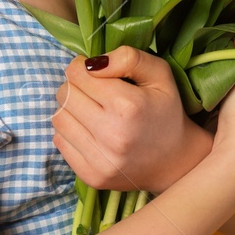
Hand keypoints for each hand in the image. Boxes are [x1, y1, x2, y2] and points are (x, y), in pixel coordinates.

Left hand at [50, 45, 212, 194]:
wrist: (175, 162)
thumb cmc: (166, 111)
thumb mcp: (160, 74)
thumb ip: (128, 58)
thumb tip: (92, 63)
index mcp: (128, 105)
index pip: (77, 74)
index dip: (82, 67)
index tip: (93, 72)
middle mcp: (112, 134)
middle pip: (64, 95)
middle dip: (74, 86)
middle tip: (92, 90)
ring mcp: (101, 160)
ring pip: (59, 118)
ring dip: (69, 109)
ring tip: (90, 110)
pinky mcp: (92, 176)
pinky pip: (60, 142)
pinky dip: (70, 132)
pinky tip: (90, 131)